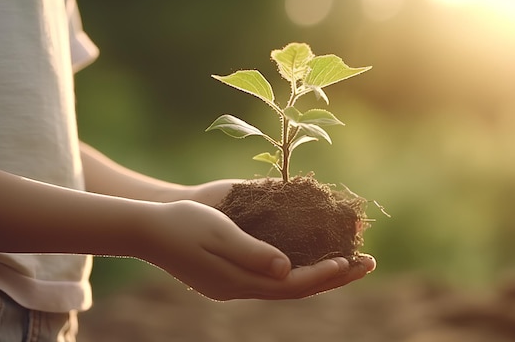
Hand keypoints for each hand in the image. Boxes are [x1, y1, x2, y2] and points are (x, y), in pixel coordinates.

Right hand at [139, 200, 374, 300]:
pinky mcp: (228, 278)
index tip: (351, 261)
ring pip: (286, 286)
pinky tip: (310, 261)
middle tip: (367, 264)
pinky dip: (299, 271)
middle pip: (296, 289)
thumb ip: (252, 252)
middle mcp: (240, 289)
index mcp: (238, 281)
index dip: (324, 273)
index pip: (292, 284)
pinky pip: (273, 279)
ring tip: (349, 264)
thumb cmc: (182, 224)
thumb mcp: (218, 233)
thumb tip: (287, 268)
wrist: (146, 231)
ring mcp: (233, 286)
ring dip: (319, 275)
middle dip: (333, 277)